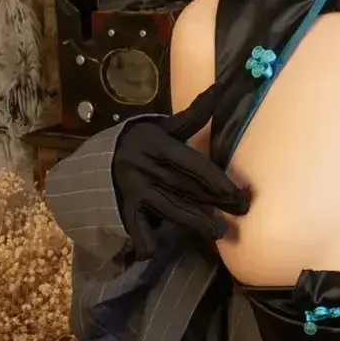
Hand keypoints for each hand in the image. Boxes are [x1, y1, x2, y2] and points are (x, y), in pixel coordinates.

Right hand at [112, 83, 249, 255]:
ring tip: (216, 232)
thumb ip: (192, 116)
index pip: (191, 163)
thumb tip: (218, 88)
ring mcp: (132, 188)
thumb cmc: (141, 142)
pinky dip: (143, 239)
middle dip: (215, 201)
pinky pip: (135, 226)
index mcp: (155, 142)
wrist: (98, 159)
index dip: (215, 179)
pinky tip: (153, 252)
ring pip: (169, 208)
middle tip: (240, 210)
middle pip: (185, 187)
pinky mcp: (123, 208)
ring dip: (193, 221)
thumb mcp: (163, 128)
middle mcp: (143, 165)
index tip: (236, 191)